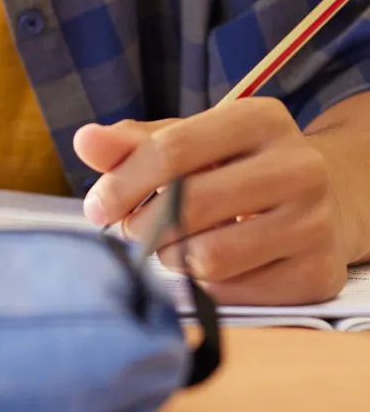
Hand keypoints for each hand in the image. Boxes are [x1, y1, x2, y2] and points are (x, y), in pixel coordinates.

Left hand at [73, 98, 349, 305]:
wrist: (328, 201)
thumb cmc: (237, 166)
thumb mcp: (189, 141)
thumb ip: (133, 143)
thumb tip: (84, 141)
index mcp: (260, 119)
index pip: (173, 150)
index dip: (123, 183)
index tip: (96, 207)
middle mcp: (298, 166)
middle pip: (189, 205)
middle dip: (142, 225)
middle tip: (131, 230)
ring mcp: (315, 223)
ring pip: (210, 256)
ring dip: (170, 258)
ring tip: (167, 246)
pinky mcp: (320, 275)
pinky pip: (236, 292)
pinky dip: (204, 285)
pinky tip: (204, 266)